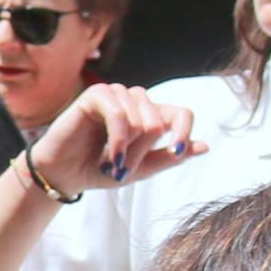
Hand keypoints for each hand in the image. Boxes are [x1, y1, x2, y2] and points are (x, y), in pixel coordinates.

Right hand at [23, 83, 195, 198]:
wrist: (65, 174)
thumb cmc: (100, 169)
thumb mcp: (141, 169)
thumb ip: (169, 157)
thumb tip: (205, 146)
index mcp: (151, 116)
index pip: (182, 113)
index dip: (184, 131)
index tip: (176, 152)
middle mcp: (136, 102)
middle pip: (158, 121)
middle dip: (142, 151)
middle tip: (123, 167)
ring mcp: (117, 95)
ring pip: (140, 118)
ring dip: (128, 148)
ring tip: (112, 161)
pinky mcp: (96, 95)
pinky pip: (119, 113)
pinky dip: (118, 138)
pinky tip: (111, 154)